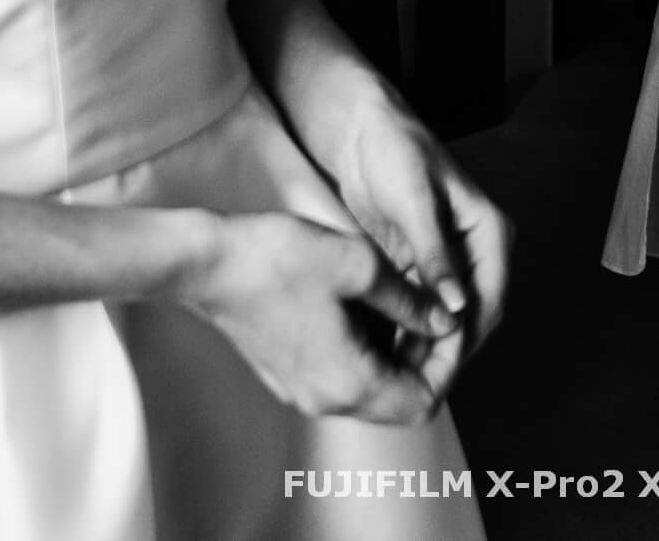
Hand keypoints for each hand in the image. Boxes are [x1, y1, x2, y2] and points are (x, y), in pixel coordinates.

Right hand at [181, 210, 456, 425]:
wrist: (207, 262)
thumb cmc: (276, 259)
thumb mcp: (359, 265)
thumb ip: (411, 300)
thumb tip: (443, 319)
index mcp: (349, 382)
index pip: (424, 399)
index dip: (448, 362)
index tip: (450, 322)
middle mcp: (326, 399)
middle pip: (399, 400)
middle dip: (424, 357)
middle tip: (431, 312)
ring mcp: (303, 389)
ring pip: (372, 387)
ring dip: (395, 352)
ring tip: (401, 301)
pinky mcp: (288, 373)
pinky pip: (344, 375)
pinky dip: (367, 348)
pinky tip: (364, 304)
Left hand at [329, 101, 513, 397]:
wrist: (361, 128)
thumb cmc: (393, 148)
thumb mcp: (415, 201)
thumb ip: (435, 254)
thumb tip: (457, 304)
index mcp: (489, 231)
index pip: (488, 299)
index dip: (466, 338)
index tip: (442, 368)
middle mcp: (475, 249)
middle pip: (470, 315)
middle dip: (445, 349)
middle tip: (416, 381)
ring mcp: (447, 258)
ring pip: (444, 316)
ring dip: (425, 343)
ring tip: (397, 373)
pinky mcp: (419, 263)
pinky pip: (420, 305)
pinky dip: (407, 327)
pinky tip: (385, 347)